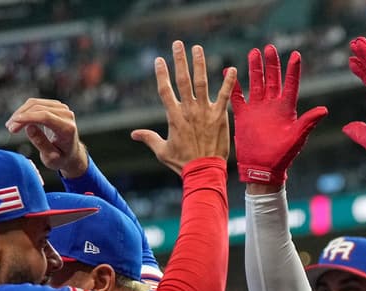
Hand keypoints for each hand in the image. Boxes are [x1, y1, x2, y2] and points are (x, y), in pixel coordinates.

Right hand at [6, 98, 88, 177]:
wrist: (71, 153)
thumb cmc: (61, 158)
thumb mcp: (51, 158)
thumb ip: (41, 143)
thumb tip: (29, 127)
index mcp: (68, 129)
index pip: (46, 117)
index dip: (28, 118)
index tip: (13, 123)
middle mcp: (67, 115)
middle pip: (39, 109)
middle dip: (21, 117)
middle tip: (10, 129)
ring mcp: (62, 108)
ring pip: (35, 104)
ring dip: (20, 113)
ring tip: (11, 126)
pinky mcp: (55, 105)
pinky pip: (35, 103)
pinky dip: (24, 111)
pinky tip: (17, 121)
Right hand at [131, 41, 235, 175]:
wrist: (203, 171)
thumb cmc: (182, 162)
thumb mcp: (162, 151)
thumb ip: (149, 138)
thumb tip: (133, 134)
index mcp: (173, 116)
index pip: (164, 90)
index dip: (161, 74)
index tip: (159, 60)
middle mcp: (188, 110)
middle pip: (182, 80)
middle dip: (179, 60)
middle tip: (178, 44)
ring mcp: (204, 112)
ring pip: (201, 83)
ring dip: (199, 64)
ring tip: (197, 48)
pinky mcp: (219, 116)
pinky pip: (225, 96)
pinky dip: (229, 82)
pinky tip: (232, 68)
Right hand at [231, 44, 326, 185]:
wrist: (262, 169)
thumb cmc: (282, 155)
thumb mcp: (297, 137)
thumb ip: (308, 122)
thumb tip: (324, 110)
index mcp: (286, 109)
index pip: (291, 84)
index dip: (293, 70)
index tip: (295, 54)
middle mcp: (272, 105)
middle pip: (272, 79)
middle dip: (271, 63)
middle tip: (269, 47)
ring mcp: (257, 109)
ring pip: (256, 83)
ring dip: (255, 69)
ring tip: (253, 53)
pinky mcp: (243, 115)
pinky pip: (238, 96)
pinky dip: (234, 84)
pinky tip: (229, 70)